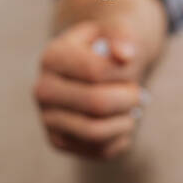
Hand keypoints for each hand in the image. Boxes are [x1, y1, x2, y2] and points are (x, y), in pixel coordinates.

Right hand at [34, 20, 149, 159]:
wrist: (96, 67)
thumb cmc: (110, 47)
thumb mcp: (118, 30)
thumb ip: (122, 35)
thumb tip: (124, 55)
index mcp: (52, 57)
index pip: (96, 71)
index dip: (127, 72)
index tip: (133, 67)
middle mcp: (43, 90)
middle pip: (97, 103)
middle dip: (129, 98)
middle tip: (139, 93)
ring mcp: (48, 119)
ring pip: (96, 132)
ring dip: (126, 121)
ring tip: (131, 109)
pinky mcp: (60, 142)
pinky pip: (99, 151)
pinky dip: (121, 138)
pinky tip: (122, 122)